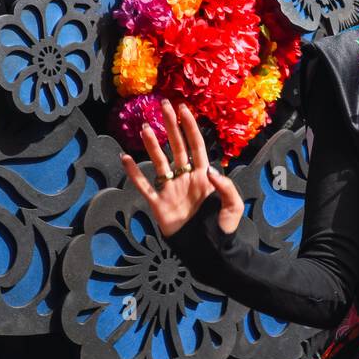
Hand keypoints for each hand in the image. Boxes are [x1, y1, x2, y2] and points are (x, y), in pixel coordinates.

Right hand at [120, 100, 242, 237]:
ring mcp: (171, 190)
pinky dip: (134, 173)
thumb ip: (225, 187)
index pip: (196, 146)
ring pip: (159, 162)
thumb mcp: (232, 206)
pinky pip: (144, 186)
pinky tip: (125, 158)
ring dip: (152, 145)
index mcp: (204, 177)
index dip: (190, 128)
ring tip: (145, 127)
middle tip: (162, 106)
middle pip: (177, 147)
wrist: (208, 252)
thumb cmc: (223, 229)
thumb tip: (209, 170)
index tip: (183, 109)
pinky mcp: (159, 205)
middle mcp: (186, 179)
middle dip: (171, 126)